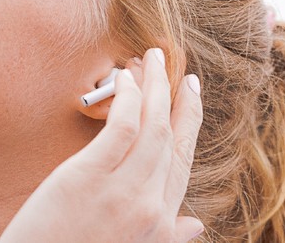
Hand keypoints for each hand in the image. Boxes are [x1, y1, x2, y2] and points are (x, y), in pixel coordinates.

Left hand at [0, 48, 203, 241]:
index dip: (191, 122)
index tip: (191, 94)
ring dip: (155, 87)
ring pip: (152, 126)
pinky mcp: (88, 176)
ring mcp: (122, 191)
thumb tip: (196, 224)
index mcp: (160, 223)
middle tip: (175, 67)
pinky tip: (125, 78)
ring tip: (152, 58)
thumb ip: (166, 235)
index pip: (184, 160)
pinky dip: (128, 98)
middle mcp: (150, 205)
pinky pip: (120, 127)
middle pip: (172, 137)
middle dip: (175, 96)